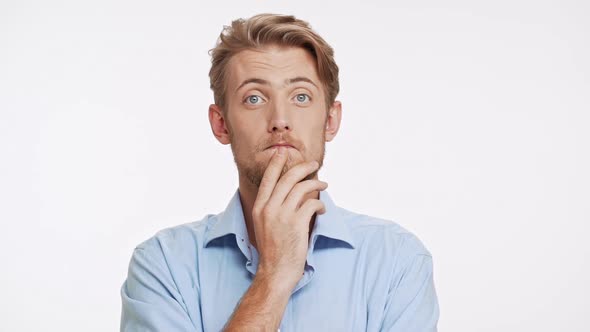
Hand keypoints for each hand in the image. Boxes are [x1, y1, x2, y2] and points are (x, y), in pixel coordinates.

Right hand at [252, 147, 327, 288]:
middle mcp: (268, 208)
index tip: (282, 152)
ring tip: (323, 185)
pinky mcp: (296, 223)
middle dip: (303, 167)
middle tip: (314, 164)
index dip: (276, 164)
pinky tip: (322, 208)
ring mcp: (282, 215)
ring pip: (301, 188)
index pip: (268, 179)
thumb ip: (272, 207)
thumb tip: (289, 190)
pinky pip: (311, 203)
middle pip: (287, 178)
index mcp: (259, 207)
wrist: (275, 271)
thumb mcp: (264, 224)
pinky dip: (319, 204)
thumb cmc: (273, 249)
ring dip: (316, 183)